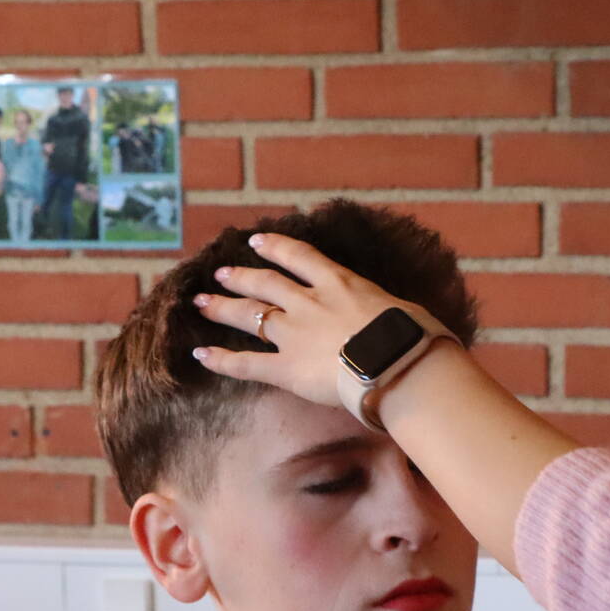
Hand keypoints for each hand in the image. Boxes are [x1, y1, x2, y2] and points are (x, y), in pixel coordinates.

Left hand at [193, 233, 403, 407]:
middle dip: (240, 277)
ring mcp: (293, 333)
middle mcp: (309, 302)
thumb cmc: (410, 337)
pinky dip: (221, 359)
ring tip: (201, 301)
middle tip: (220, 274)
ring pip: (249, 315)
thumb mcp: (401, 308)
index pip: (299, 257)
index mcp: (339, 283)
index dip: (274, 247)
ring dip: (222, 307)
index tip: (256, 241)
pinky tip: (199, 354)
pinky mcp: (286, 368)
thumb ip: (383, 311)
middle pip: (265, 284)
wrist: (395, 363)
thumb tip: (398, 321)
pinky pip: (246, 364)